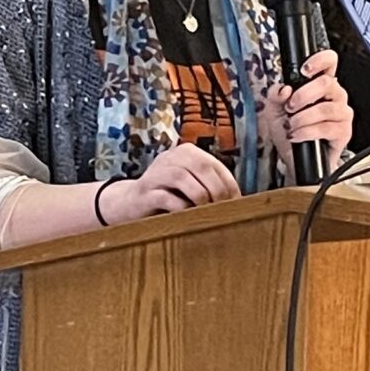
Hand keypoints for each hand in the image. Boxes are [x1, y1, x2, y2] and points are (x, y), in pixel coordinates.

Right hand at [106, 143, 239, 222]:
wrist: (130, 204)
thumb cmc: (169, 197)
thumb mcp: (191, 186)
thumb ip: (210, 187)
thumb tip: (240, 202)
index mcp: (186, 153)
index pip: (214, 165)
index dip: (229, 185)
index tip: (237, 205)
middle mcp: (171, 158)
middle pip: (201, 166)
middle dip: (216, 190)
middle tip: (223, 210)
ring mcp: (155, 173)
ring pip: (182, 177)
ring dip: (199, 197)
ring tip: (205, 213)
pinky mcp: (144, 192)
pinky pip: (165, 197)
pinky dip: (179, 208)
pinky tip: (186, 217)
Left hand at [263, 48, 352, 173]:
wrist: (294, 159)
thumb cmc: (289, 131)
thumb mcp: (274, 110)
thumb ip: (275, 95)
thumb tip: (284, 89)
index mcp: (321, 84)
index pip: (330, 62)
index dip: (320, 60)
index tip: (304, 70)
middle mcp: (335, 95)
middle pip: (326, 83)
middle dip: (302, 96)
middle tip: (290, 107)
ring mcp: (342, 113)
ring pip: (325, 108)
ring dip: (302, 118)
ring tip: (292, 126)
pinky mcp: (343, 131)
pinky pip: (326, 128)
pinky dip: (307, 132)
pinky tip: (297, 135)